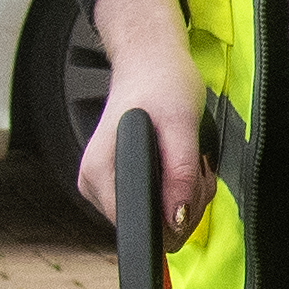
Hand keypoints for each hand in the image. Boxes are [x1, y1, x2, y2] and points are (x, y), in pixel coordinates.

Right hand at [78, 0, 209, 246]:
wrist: (150, 61)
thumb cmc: (163, 85)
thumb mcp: (181, 126)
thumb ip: (179, 174)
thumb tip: (176, 220)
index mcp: (100, 172)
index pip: (135, 227)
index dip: (173, 220)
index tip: (193, 188)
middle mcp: (92, 184)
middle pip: (148, 226)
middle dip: (183, 205)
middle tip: (196, 168)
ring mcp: (102, 185)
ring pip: (155, 218)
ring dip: (183, 197)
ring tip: (188, 161)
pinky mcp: (115, 183)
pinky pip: (153, 205)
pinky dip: (175, 192)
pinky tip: (179, 166)